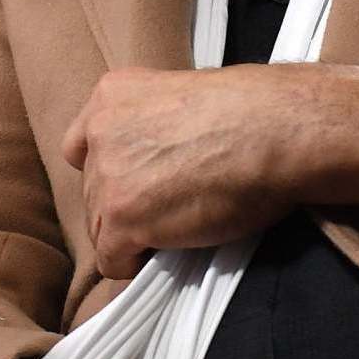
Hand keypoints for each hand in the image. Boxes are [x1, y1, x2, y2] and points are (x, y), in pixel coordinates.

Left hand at [61, 64, 358, 278]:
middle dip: (125, 204)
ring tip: (176, 229)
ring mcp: (108, 176)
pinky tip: (163, 253)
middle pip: (94, 190)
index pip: (81, 145)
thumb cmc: (254, 113)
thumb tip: (161, 161)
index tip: (137, 180)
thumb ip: (156, 125)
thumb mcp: (186, 98)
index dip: (109, 169)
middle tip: (171, 208)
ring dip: (132, 234)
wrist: (277, 131)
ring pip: (100, 226)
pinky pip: (111, 258)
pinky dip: (132, 263)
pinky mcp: (123, 217)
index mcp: (113, 95)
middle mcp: (101, 132)